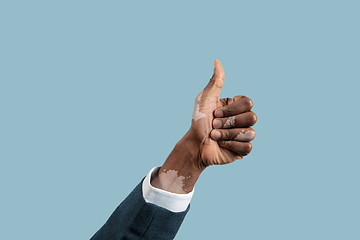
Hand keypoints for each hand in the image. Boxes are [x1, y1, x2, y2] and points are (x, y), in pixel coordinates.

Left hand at [151, 60, 256, 192]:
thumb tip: (216, 61)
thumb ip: (215, 82)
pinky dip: (231, 146)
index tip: (215, 113)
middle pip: (252, 117)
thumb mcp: (205, 99)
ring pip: (250, 133)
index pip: (248, 102)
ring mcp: (245, 134)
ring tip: (215, 136)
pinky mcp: (243, 149)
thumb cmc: (198, 121)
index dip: (231, 110)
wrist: (194, 144)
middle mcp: (243, 119)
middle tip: (214, 125)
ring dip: (228, 135)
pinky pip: (248, 147)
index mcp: (236, 106)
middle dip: (229, 123)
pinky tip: (222, 145)